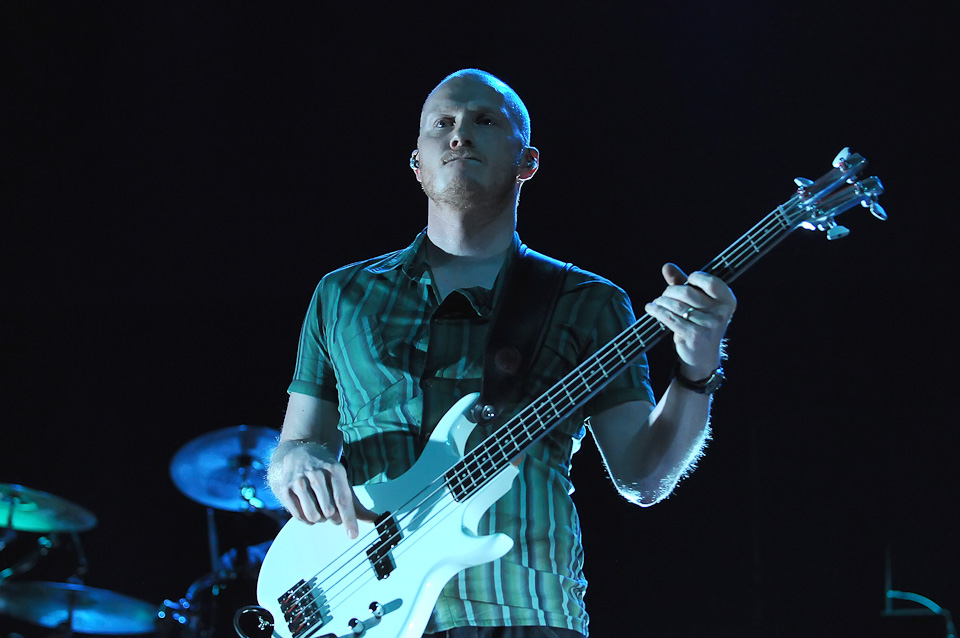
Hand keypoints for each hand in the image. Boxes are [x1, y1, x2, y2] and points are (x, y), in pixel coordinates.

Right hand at [270, 441, 376, 537]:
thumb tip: (376, 519)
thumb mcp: (343, 481)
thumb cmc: (326, 472)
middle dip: (333, 517)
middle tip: (331, 509)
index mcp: (335, 470)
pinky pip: (299, 516)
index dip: (349, 519)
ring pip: (313, 515)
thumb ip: (357, 504)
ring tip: (319, 509)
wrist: (300, 451)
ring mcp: (299, 479)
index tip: (353, 535)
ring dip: (319, 519)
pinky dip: (307, 520)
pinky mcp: (285, 487)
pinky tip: (309, 510)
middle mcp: (316, 473)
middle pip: (329, 511)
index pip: (343, 499)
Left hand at [644, 263, 736, 378]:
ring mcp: (708, 325)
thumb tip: (667, 266)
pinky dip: (657, 311)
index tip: (686, 282)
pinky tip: (651, 308)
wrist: (702, 357)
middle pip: (687, 292)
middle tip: (664, 295)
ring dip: (662, 301)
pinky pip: (670, 318)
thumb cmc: (699, 323)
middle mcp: (721, 313)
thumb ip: (683, 282)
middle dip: (670, 291)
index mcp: (727, 301)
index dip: (694, 278)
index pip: (709, 281)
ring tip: (657, 302)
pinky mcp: (694, 335)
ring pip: (676, 305)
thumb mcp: (697, 302)